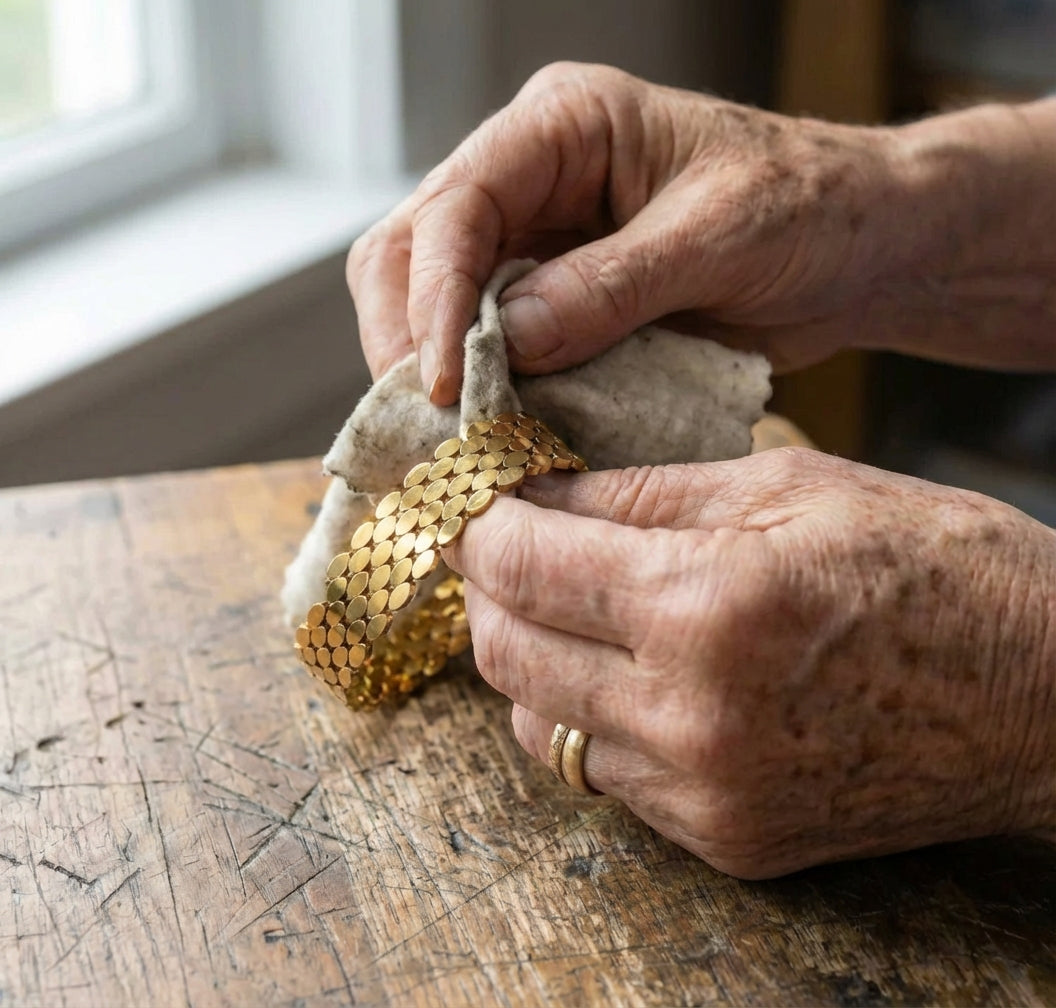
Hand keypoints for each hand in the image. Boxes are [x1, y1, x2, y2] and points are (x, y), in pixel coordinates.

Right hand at [347, 62, 1055, 402]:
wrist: (856, 247)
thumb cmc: (807, 208)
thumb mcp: (718, 236)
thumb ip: (611, 285)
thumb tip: (507, 340)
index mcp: (563, 128)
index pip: (457, 204)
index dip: (433, 296)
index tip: (441, 385)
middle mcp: (531, 178)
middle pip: (412, 250)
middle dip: (407, 338)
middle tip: (426, 427)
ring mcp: (536, 241)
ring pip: (433, 302)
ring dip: (433, 373)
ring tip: (452, 442)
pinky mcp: (553, 300)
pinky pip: (487, 345)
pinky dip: (483, 392)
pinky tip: (492, 434)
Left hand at [442, 449, 1055, 877]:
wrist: (1047, 697)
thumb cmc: (938, 565)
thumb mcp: (789, 486)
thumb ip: (644, 494)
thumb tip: (538, 493)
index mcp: (708, 605)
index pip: (523, 564)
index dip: (473, 523)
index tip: (464, 498)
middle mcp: (691, 716)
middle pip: (507, 654)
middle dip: (486, 589)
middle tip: (500, 543)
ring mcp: (706, 795)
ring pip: (539, 725)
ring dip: (529, 657)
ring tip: (566, 603)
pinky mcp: (726, 840)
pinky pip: (605, 775)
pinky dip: (589, 715)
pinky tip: (626, 669)